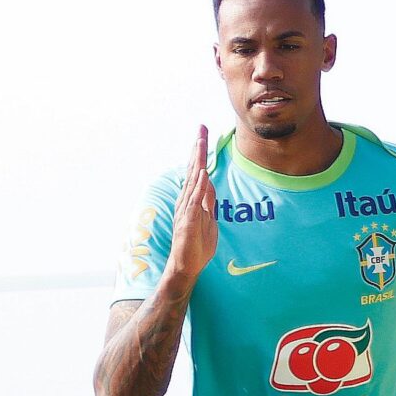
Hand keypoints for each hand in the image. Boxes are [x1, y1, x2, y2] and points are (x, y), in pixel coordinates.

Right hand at [162, 125, 217, 290]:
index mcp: (192, 200)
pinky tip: (202, 173)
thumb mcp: (208, 219)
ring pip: (193, 180)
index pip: (197, 171)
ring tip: (201, 142)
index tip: (203, 135)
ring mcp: (186, 210)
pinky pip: (195, 201)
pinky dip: (199, 186)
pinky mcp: (188, 221)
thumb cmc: (197, 246)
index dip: (200, 153)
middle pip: (193, 169)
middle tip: (201, 128)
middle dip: (198, 149)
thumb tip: (209, 183)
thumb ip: (208, 202)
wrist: (186, 267)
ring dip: (198, 161)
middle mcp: (186, 200)